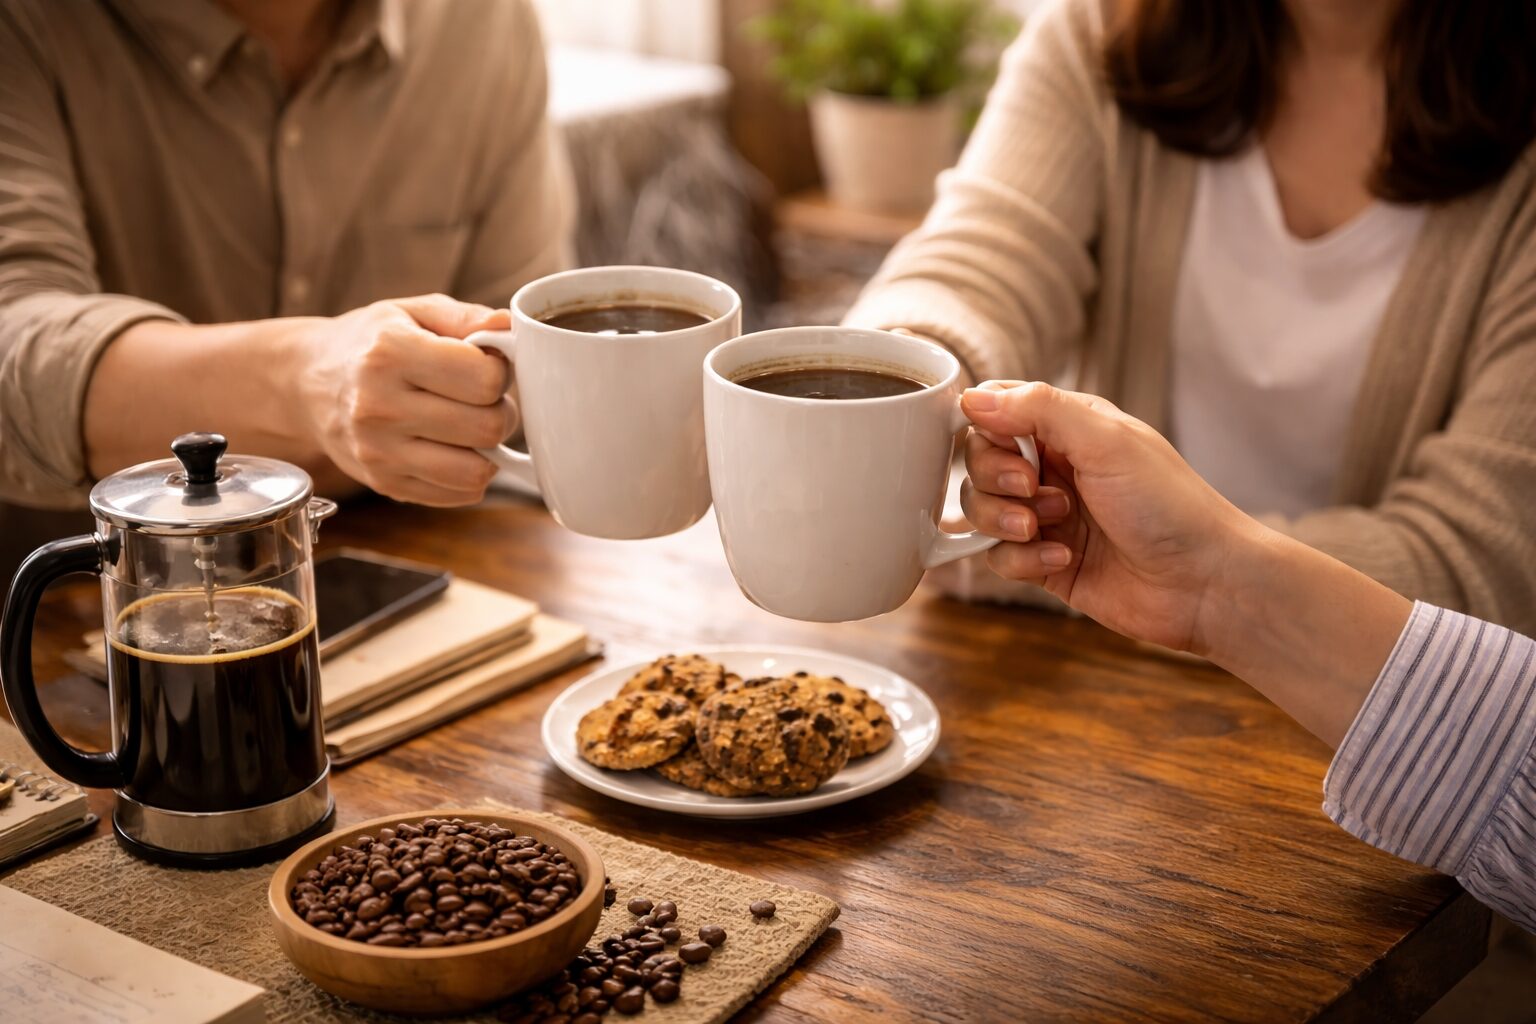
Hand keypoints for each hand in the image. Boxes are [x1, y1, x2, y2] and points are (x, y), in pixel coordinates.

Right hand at [293, 294, 516, 505]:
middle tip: (484, 398)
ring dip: (489, 449)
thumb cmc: (372, 343)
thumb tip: (508, 326)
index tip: (486, 365)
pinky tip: (454, 448)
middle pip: (487, 427)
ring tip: (472, 426)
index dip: (500, 371)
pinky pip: (460, 494)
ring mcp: (379, 453)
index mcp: (389, 354)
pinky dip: (470, 474)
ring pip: (477, 471)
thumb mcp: (413, 312)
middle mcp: (379, 406)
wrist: (309, 383)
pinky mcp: (385, 484)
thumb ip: (466, 317)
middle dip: (501, 410)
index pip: (484, 379)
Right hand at [959, 381, 1254, 652]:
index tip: (1011, 446)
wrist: (1203, 583)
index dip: (987, 428)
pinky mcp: (1044, 563)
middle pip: (978, 461)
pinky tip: (1063, 560)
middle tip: (1031, 488)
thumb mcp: (1106, 440)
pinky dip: (1022, 560)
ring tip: (1044, 528)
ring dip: (1002, 519)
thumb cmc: (1170, 505)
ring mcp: (1046, 517)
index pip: (997, 411)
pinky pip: (998, 557)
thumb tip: (972, 398)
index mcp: (1069, 428)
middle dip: (994, 477)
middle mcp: (1053, 469)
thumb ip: (1038, 410)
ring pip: (980, 510)